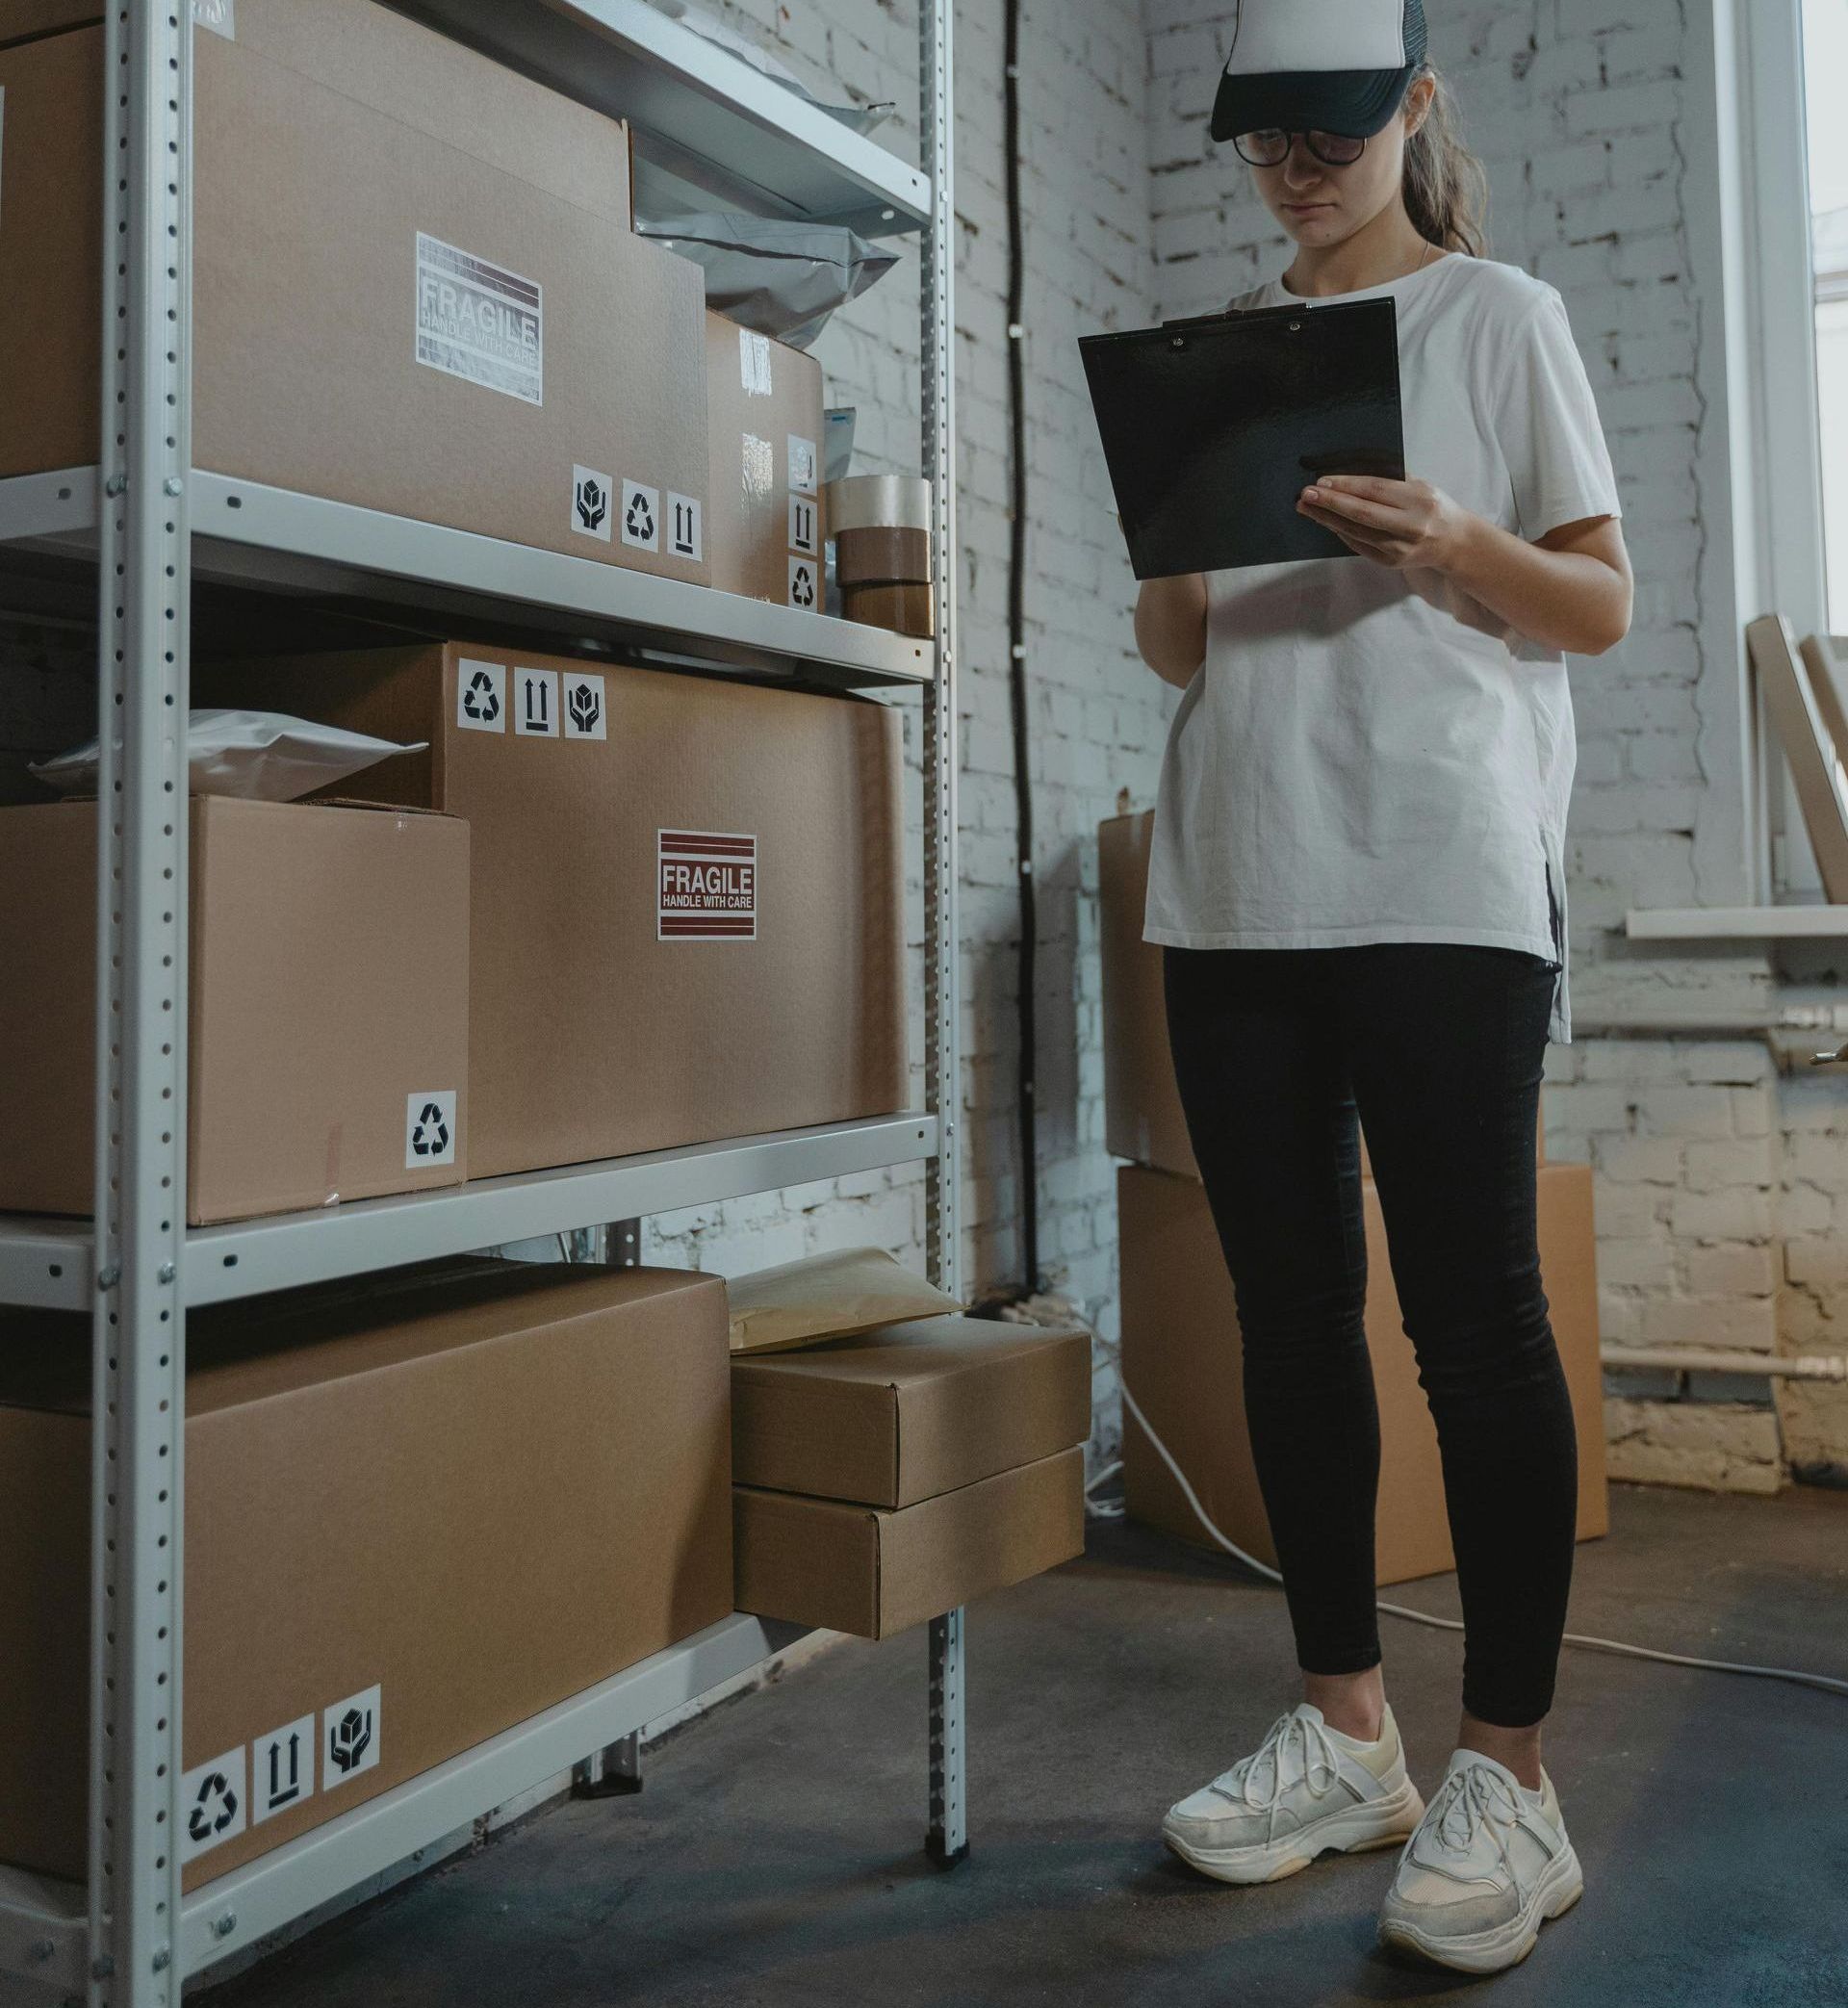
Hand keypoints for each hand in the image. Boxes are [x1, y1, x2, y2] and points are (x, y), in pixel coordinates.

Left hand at [1295, 473, 1472, 573]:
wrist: (1454, 542)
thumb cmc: (1433, 507)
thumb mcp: (1420, 485)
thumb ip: (1391, 478)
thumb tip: (1350, 471)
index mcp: (1418, 500)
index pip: (1375, 490)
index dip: (1346, 485)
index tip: (1322, 480)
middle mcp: (1410, 526)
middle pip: (1362, 513)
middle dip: (1330, 503)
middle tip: (1305, 494)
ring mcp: (1399, 548)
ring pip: (1356, 532)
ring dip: (1327, 519)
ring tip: (1307, 508)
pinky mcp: (1390, 562)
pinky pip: (1359, 545)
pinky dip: (1340, 532)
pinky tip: (1326, 521)